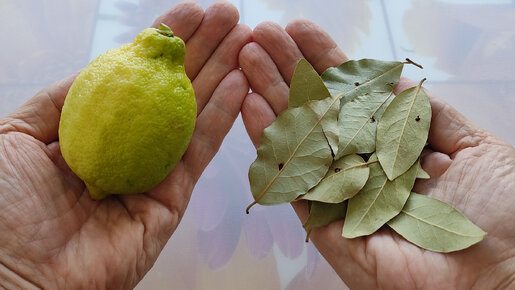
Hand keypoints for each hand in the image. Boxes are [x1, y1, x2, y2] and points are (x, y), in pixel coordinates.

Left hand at [0, 2, 249, 288]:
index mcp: (90, 131)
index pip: (133, 77)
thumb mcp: (18, 133)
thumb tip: (106, 63)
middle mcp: (125, 149)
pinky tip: (239, 81)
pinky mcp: (170, 202)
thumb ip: (65, 96)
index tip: (190, 12)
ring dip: (221, 75)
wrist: (14, 276)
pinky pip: (200, 153)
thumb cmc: (1, 207)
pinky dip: (222, 116)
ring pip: (192, 117)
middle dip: (201, 50)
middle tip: (229, 16)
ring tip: (244, 39)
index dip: (162, 43)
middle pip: (169, 92)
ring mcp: (151, 175)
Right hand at [239, 20, 514, 288]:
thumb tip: (392, 78)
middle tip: (258, 36)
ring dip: (270, 97)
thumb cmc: (504, 214)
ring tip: (245, 57)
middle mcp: (365, 167)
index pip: (353, 96)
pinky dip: (271, 144)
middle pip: (319, 113)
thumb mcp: (472, 145)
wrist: (505, 278)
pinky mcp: (327, 228)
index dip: (325, 61)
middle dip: (288, 71)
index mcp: (396, 146)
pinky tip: (251, 105)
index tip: (298, 30)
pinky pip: (294, 182)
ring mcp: (343, 195)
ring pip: (299, 141)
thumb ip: (426, 113)